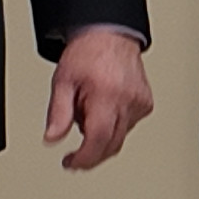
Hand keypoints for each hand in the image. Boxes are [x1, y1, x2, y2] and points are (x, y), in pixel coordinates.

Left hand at [42, 26, 153, 169]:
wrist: (109, 35)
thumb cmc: (87, 54)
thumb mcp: (62, 82)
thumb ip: (57, 113)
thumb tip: (52, 138)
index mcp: (106, 94)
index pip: (99, 138)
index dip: (85, 157)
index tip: (72, 164)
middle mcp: (127, 100)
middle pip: (112, 144)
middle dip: (91, 153)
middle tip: (74, 154)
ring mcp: (140, 103)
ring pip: (119, 137)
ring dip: (101, 135)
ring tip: (88, 110)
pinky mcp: (146, 104)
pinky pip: (128, 127)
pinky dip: (112, 125)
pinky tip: (103, 108)